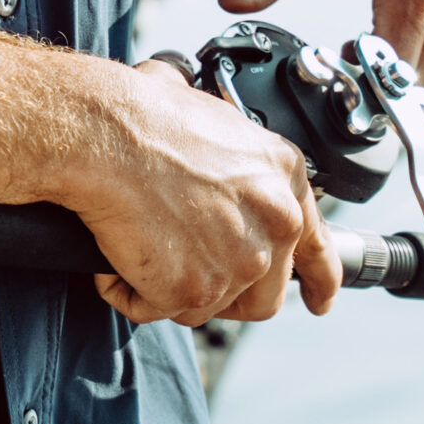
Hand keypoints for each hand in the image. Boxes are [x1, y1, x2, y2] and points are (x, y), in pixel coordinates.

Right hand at [64, 60, 341, 325]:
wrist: (104, 135)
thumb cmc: (142, 115)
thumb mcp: (211, 116)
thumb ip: (230, 152)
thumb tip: (207, 138)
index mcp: (283, 174)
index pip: (316, 246)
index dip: (319, 281)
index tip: (319, 302)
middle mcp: (274, 221)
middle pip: (264, 291)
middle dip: (225, 291)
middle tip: (185, 271)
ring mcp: (239, 262)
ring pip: (207, 305)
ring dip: (169, 288)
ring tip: (140, 244)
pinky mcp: (195, 290)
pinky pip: (155, 308)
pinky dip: (129, 289)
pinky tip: (118, 255)